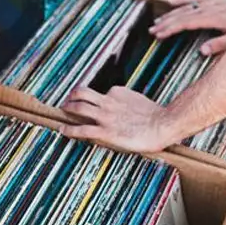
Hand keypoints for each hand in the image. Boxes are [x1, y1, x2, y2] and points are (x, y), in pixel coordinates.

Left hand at [61, 86, 178, 153]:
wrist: (163, 124)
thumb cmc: (158, 117)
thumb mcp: (141, 103)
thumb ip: (130, 104)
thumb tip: (130, 110)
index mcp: (118, 92)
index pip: (101, 93)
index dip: (96, 99)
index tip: (92, 103)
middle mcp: (108, 102)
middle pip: (83, 93)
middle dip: (72, 96)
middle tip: (67, 101)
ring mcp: (105, 116)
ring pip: (78, 107)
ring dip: (68, 108)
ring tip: (63, 111)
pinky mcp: (104, 131)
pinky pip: (81, 129)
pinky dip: (69, 129)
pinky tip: (62, 129)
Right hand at [150, 0, 225, 56]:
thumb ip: (219, 44)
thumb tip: (201, 51)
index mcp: (212, 18)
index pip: (186, 24)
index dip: (171, 29)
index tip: (159, 34)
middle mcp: (208, 9)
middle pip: (182, 16)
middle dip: (165, 24)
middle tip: (152, 31)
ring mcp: (210, 3)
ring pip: (185, 8)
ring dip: (170, 15)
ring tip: (157, 22)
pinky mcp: (213, 0)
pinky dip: (182, 0)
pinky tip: (172, 2)